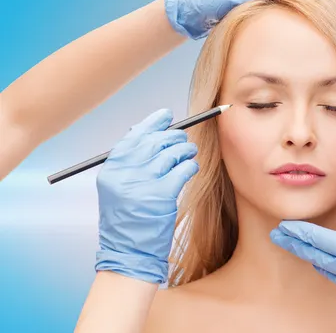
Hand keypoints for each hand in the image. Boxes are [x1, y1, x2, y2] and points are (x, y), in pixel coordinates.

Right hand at [95, 109, 198, 283]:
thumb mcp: (118, 189)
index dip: (153, 123)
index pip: (134, 136)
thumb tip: (154, 133)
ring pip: (171, 153)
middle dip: (174, 137)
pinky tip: (191, 168)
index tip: (167, 115)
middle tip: (183, 140)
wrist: (128, 253)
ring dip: (185, 150)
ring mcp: (142, 183)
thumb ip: (131, 163)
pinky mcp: (161, 195)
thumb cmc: (128, 221)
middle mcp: (124, 173)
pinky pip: (183, 169)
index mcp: (111, 169)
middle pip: (155, 141)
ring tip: (190, 153)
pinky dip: (190, 166)